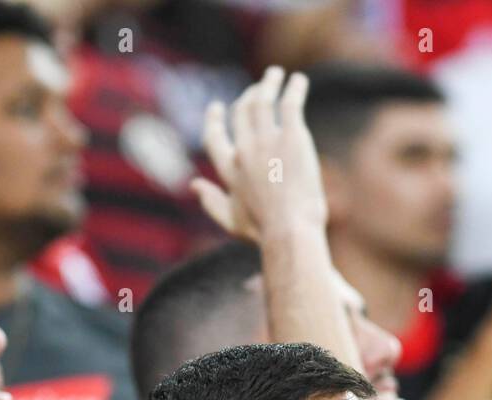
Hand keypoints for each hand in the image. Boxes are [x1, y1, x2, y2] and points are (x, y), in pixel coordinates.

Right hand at [192, 66, 326, 242]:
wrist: (290, 231)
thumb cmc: (264, 233)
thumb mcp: (231, 222)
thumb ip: (211, 202)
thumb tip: (193, 185)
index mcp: (228, 170)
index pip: (214, 136)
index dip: (214, 119)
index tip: (217, 107)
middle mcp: (243, 150)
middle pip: (241, 112)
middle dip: (248, 95)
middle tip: (259, 88)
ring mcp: (267, 141)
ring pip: (263, 100)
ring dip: (269, 83)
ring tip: (277, 74)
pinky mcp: (292, 137)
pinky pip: (290, 102)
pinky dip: (294, 88)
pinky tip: (298, 81)